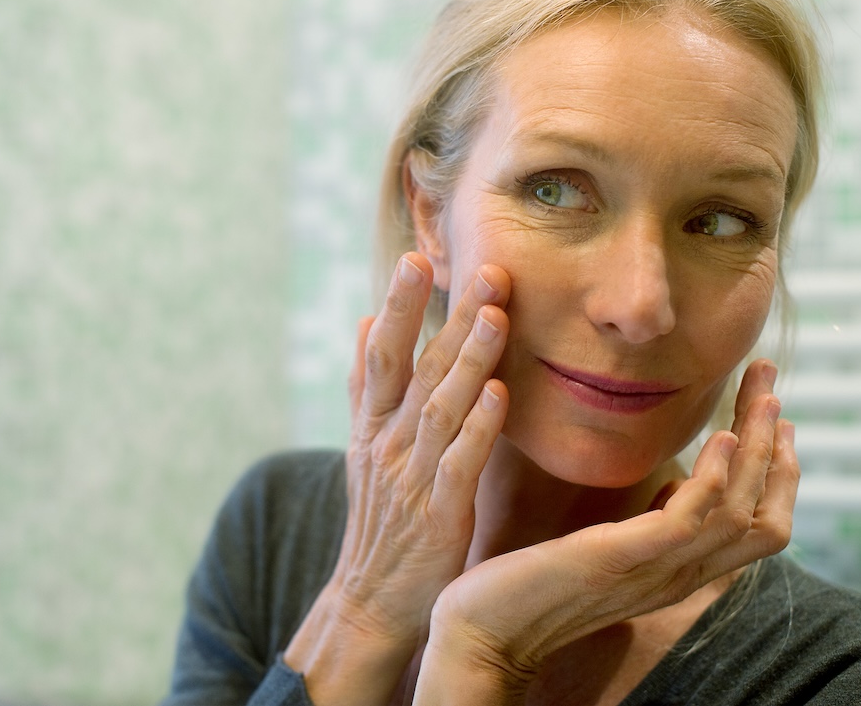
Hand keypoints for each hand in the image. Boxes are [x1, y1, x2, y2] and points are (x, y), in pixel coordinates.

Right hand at [284, 253, 511, 704]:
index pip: (380, 353)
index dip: (398, 306)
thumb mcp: (361, 446)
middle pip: (415, 369)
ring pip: (440, 408)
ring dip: (468, 360)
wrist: (370, 602)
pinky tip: (500, 395)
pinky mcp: (438, 513)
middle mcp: (386, 442)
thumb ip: (366, 385)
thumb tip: (361, 320)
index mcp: (371, 424)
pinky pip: (459, 464)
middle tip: (483, 269)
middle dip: (447, 316)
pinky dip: (477, 428)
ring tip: (495, 315)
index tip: (416, 258)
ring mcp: (410, 477)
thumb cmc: (380, 518)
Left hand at [415, 359, 798, 703]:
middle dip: (774, 446)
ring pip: (737, 514)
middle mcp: (677, 576)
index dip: (777, 472)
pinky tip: (718, 437)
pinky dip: (711, 479)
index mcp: (678, 570)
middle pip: (762, 517)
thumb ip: (650, 525)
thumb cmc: (536, 583)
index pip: (760, 528)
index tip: (773, 415)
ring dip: (755, 450)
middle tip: (769, 381)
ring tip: (760, 398)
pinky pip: (685, 522)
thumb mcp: (611, 547)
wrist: (483, 630)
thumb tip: (680, 484)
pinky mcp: (616, 560)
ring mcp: (651, 571)